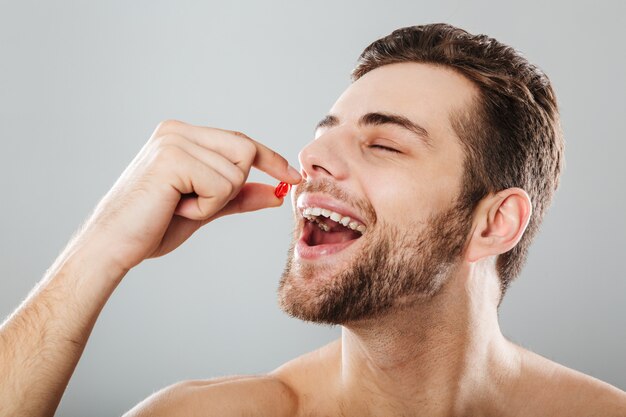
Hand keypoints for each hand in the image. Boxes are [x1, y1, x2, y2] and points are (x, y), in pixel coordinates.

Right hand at [70, 120, 300, 274]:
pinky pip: (222, 185)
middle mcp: (177, 131)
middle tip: (195, 204)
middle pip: (245, 150)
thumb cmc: (153, 227)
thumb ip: (239, 197)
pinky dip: (205, 206)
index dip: (270, 159)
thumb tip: (277, 192)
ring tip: (180, 206)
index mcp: (183, 136)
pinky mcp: (172, 157)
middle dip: (234, 186)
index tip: (294, 177)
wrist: (114, 247)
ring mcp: (174, 141)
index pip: (241, 141)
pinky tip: (175, 208)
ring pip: (237, 171)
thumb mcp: (206, 209)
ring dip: (215, 201)